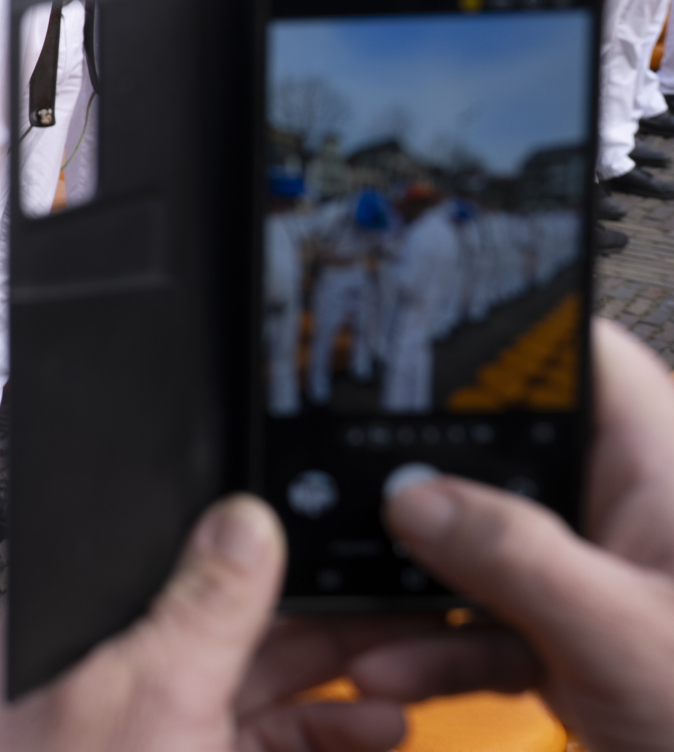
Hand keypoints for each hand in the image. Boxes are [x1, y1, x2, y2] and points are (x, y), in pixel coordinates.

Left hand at [0, 495, 408, 751]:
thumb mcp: (153, 693)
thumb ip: (203, 608)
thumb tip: (242, 518)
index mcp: (90, 629)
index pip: (187, 566)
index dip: (269, 551)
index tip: (348, 545)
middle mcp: (127, 674)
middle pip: (247, 626)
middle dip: (336, 621)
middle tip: (417, 610)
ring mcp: (168, 732)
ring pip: (274, 689)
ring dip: (350, 683)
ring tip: (415, 674)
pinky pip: (279, 742)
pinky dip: (334, 734)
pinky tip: (383, 729)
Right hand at [346, 321, 673, 751]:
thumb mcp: (621, 634)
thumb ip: (516, 557)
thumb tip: (417, 497)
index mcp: (659, 477)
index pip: (583, 358)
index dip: (506, 330)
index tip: (417, 341)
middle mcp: (622, 516)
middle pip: (503, 455)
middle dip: (422, 480)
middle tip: (355, 487)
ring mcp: (591, 580)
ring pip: (479, 545)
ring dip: (413, 581)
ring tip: (359, 607)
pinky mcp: (567, 640)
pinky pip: (479, 621)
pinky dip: (432, 647)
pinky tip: (393, 668)